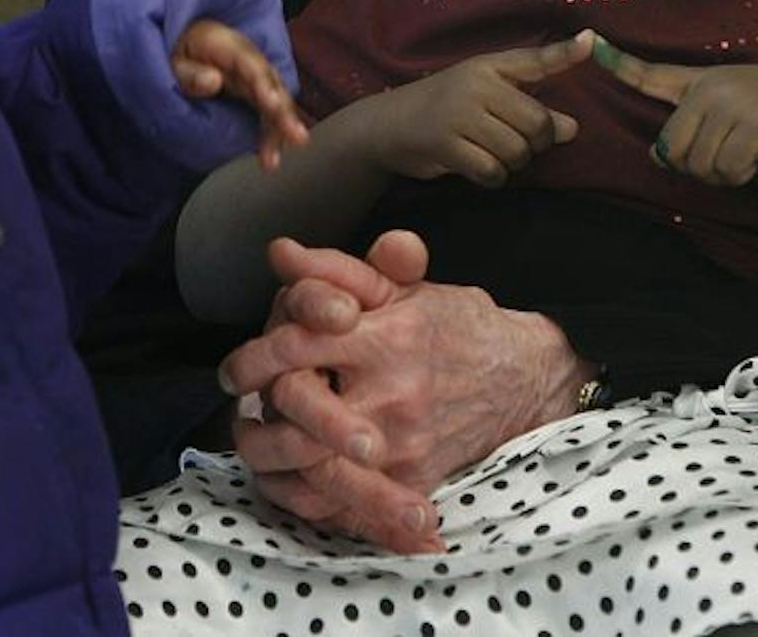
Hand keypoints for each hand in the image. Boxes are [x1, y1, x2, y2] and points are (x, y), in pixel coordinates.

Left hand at [172, 19, 309, 170]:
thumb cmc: (181, 55)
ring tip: (274, 161)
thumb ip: (190, 73)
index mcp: (228, 46)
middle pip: (271, 84)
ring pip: (276, 101)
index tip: (273, 104)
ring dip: (280, 131)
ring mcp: (255, 77)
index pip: (251, 64)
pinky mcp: (257, 94)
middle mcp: (249, 60)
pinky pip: (269, 113)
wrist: (189, 48)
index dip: (264, 84)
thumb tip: (214, 82)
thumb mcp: (175, 62)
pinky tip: (270, 158)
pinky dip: (272, 135)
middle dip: (283, 112)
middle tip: (296, 137)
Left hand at [222, 232, 591, 553]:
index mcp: (388, 337)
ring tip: (253, 441)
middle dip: (258, 407)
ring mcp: (403, 445)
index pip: (299, 345)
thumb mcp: (401, 287)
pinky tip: (286, 477)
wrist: (522, 378)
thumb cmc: (455, 325)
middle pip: (299, 408)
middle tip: (239, 406)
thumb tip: (279, 252)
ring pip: (314, 466)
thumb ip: (337, 270)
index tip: (235, 369)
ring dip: (271, 455)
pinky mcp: (412, 482)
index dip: (255, 355)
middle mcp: (393, 394)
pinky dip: (308, 497)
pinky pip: (346, 506)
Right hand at [361, 30, 592, 184]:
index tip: (591, 41)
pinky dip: (492, 176)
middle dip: (535, 142)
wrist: (386, 125)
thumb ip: (528, 106)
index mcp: (487, 67)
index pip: (534, 60)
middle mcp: (475, 86)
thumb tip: (572, 128)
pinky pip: (492, 171)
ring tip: (488, 152)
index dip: (564, 54)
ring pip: (516, 151)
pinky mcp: (446, 144)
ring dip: (511, 162)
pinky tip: (476, 166)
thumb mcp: (483, 95)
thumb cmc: (443, 108)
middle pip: (537, 123)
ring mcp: (459, 114)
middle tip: (515, 142)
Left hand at [592, 34, 757, 185]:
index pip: (650, 73)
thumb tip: (657, 155)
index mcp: (699, 80)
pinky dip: (739, 175)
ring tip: (742, 158)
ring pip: (698, 163)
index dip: (617, 62)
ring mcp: (731, 104)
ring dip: (720, 174)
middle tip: (723, 161)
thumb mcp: (730, 100)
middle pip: (671, 146)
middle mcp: (710, 88)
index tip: (591, 42)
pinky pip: (726, 168)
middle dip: (692, 165)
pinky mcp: (752, 125)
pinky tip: (755, 162)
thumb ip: (691, 123)